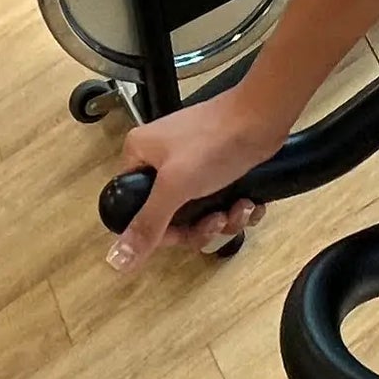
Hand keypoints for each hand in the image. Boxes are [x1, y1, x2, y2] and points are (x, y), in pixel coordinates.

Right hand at [108, 84, 292, 268]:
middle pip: (171, 216)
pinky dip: (236, 208)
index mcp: (140, 155)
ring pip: (199, 213)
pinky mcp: (219, 169)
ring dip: (223, 219)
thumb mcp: (175, 186)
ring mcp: (192, 164)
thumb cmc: (213, 144)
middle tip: (217, 219)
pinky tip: (250, 203)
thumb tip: (116, 260)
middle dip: (200, 226)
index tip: (182, 232)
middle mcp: (162, 160)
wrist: (262, 118)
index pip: (135, 208)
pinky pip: (219, 202)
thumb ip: (147, 224)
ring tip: (241, 207)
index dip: (160, 229)